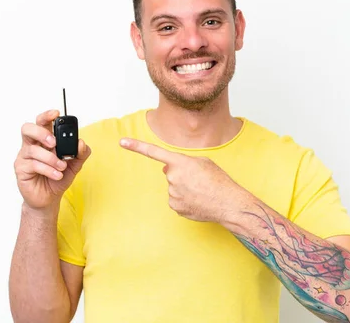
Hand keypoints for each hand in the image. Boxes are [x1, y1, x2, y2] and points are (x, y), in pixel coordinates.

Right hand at [14, 109, 90, 211]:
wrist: (49, 199)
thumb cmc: (58, 178)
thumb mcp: (75, 165)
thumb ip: (80, 153)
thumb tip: (81, 143)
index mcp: (43, 140)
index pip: (41, 122)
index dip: (46, 116)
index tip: (56, 114)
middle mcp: (31, 146)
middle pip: (28, 129)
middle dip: (42, 132)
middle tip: (54, 142)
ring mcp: (24, 157)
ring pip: (33, 149)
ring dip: (51, 158)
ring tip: (62, 166)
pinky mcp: (21, 170)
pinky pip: (33, 164)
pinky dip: (48, 169)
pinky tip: (57, 175)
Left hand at [119, 137, 249, 222]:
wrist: (228, 203)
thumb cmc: (218, 180)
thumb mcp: (203, 162)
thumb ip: (182, 162)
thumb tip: (166, 170)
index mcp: (180, 162)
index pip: (154, 152)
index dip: (136, 146)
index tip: (122, 141)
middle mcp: (173, 177)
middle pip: (170, 173)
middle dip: (181, 175)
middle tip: (199, 180)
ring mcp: (173, 193)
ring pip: (173, 187)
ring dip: (184, 188)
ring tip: (200, 191)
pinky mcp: (175, 207)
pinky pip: (176, 199)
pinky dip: (185, 200)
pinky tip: (197, 200)